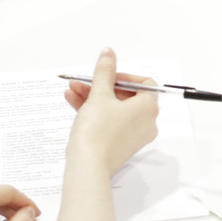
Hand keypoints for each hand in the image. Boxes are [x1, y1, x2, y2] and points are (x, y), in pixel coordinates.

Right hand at [62, 48, 160, 175]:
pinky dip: (95, 112)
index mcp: (148, 108)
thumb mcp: (99, 95)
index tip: (108, 75)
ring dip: (94, 97)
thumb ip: (104, 71)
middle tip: (85, 81)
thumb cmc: (98, 132)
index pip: (144, 84)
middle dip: (102, 86)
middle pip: (126, 96)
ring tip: (73, 90)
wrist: (88, 166)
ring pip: (114, 109)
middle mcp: (146, 122)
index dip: (124, 76)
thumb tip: (109, 54)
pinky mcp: (121, 144)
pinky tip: (74, 102)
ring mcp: (134, 135)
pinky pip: (110, 122)